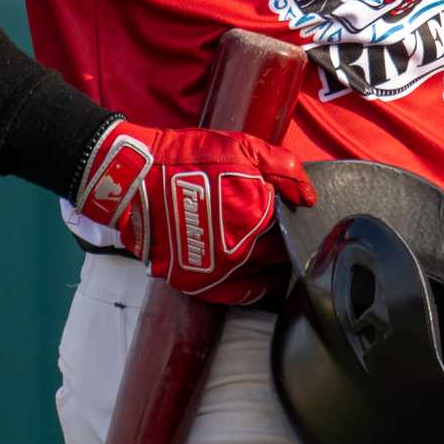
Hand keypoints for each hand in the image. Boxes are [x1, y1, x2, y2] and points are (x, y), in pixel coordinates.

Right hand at [74, 118, 315, 305]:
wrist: (135, 179)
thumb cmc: (190, 159)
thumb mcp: (243, 148)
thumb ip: (283, 169)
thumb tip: (308, 197)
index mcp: (256, 214)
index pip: (291, 226)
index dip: (294, 220)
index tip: (295, 216)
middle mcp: (239, 248)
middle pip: (279, 252)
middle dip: (285, 243)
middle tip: (287, 234)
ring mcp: (216, 269)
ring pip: (262, 275)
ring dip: (273, 266)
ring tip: (276, 254)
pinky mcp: (194, 281)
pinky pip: (236, 294)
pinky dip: (252, 288)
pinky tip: (261, 278)